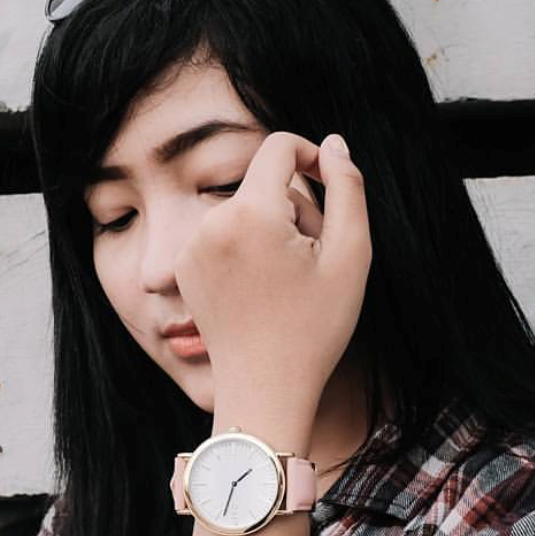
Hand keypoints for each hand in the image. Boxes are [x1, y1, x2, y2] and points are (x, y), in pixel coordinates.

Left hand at [172, 131, 370, 419]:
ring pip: (245, 209)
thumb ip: (347, 188)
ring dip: (273, 228)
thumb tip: (332, 146)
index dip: (312, 156)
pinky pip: (223, 234)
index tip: (331, 183)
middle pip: (265, 184)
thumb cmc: (314, 328)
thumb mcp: (351, 255)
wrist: (264, 389)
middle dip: (297, 207)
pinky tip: (264, 288)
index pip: (279, 147)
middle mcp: (210, 222)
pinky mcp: (184, 266)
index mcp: (249, 213)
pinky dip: (247, 247)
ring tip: (292, 276)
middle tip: (317, 257)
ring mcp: (191, 246)